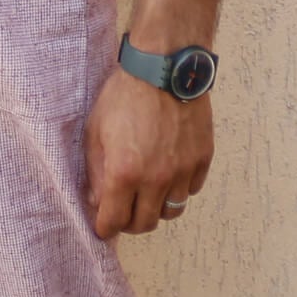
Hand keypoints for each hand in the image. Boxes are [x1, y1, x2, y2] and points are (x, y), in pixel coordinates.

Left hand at [83, 65, 212, 237]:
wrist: (164, 68)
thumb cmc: (124, 94)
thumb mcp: (96, 129)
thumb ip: (95, 170)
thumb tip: (97, 200)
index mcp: (124, 173)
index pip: (114, 221)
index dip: (104, 228)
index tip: (102, 226)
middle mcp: (156, 179)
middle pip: (145, 224)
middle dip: (129, 223)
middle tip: (122, 210)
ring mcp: (182, 172)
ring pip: (171, 212)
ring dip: (155, 207)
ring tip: (146, 191)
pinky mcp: (202, 160)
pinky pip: (190, 190)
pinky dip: (178, 188)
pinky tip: (168, 172)